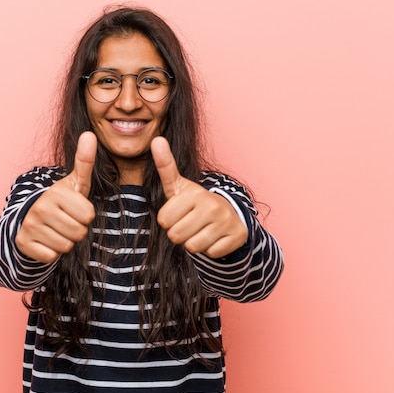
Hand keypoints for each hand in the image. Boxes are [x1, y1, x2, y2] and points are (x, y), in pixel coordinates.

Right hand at [15, 132, 96, 262]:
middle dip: (76, 230)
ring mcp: (30, 225)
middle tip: (65, 221)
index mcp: (56, 192)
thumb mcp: (75, 183)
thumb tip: (89, 134)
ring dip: (64, 242)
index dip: (85, 216)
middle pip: (79, 233)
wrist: (30, 219)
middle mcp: (40, 207)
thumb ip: (85, 161)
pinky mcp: (23, 243)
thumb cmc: (61, 202)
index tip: (74, 210)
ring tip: (55, 230)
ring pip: (66, 246)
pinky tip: (45, 240)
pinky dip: (51, 252)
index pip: (88, 216)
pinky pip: (51, 257)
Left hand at [151, 136, 247, 258]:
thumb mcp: (178, 185)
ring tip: (200, 230)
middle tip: (189, 223)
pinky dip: (210, 249)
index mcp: (194, 193)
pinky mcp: (237, 236)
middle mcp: (212, 206)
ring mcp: (226, 221)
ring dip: (193, 242)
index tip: (178, 212)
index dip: (168, 220)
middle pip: (176, 236)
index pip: (164, 220)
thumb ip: (165, 165)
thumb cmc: (195, 202)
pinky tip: (214, 236)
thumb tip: (156, 139)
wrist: (227, 213)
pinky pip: (210, 253)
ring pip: (193, 247)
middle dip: (179, 233)